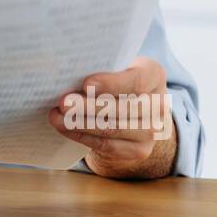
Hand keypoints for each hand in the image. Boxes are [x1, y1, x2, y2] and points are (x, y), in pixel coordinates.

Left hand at [45, 56, 177, 178]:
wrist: (133, 111)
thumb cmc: (115, 80)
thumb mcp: (115, 66)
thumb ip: (101, 67)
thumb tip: (67, 73)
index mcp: (154, 74)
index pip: (137, 79)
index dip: (112, 83)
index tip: (86, 84)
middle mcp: (159, 104)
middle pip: (123, 108)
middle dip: (89, 106)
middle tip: (63, 103)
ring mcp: (152, 130)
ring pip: (113, 128)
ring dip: (81, 123)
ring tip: (57, 116)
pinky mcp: (140, 150)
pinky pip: (107, 145)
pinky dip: (82, 136)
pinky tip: (65, 128)